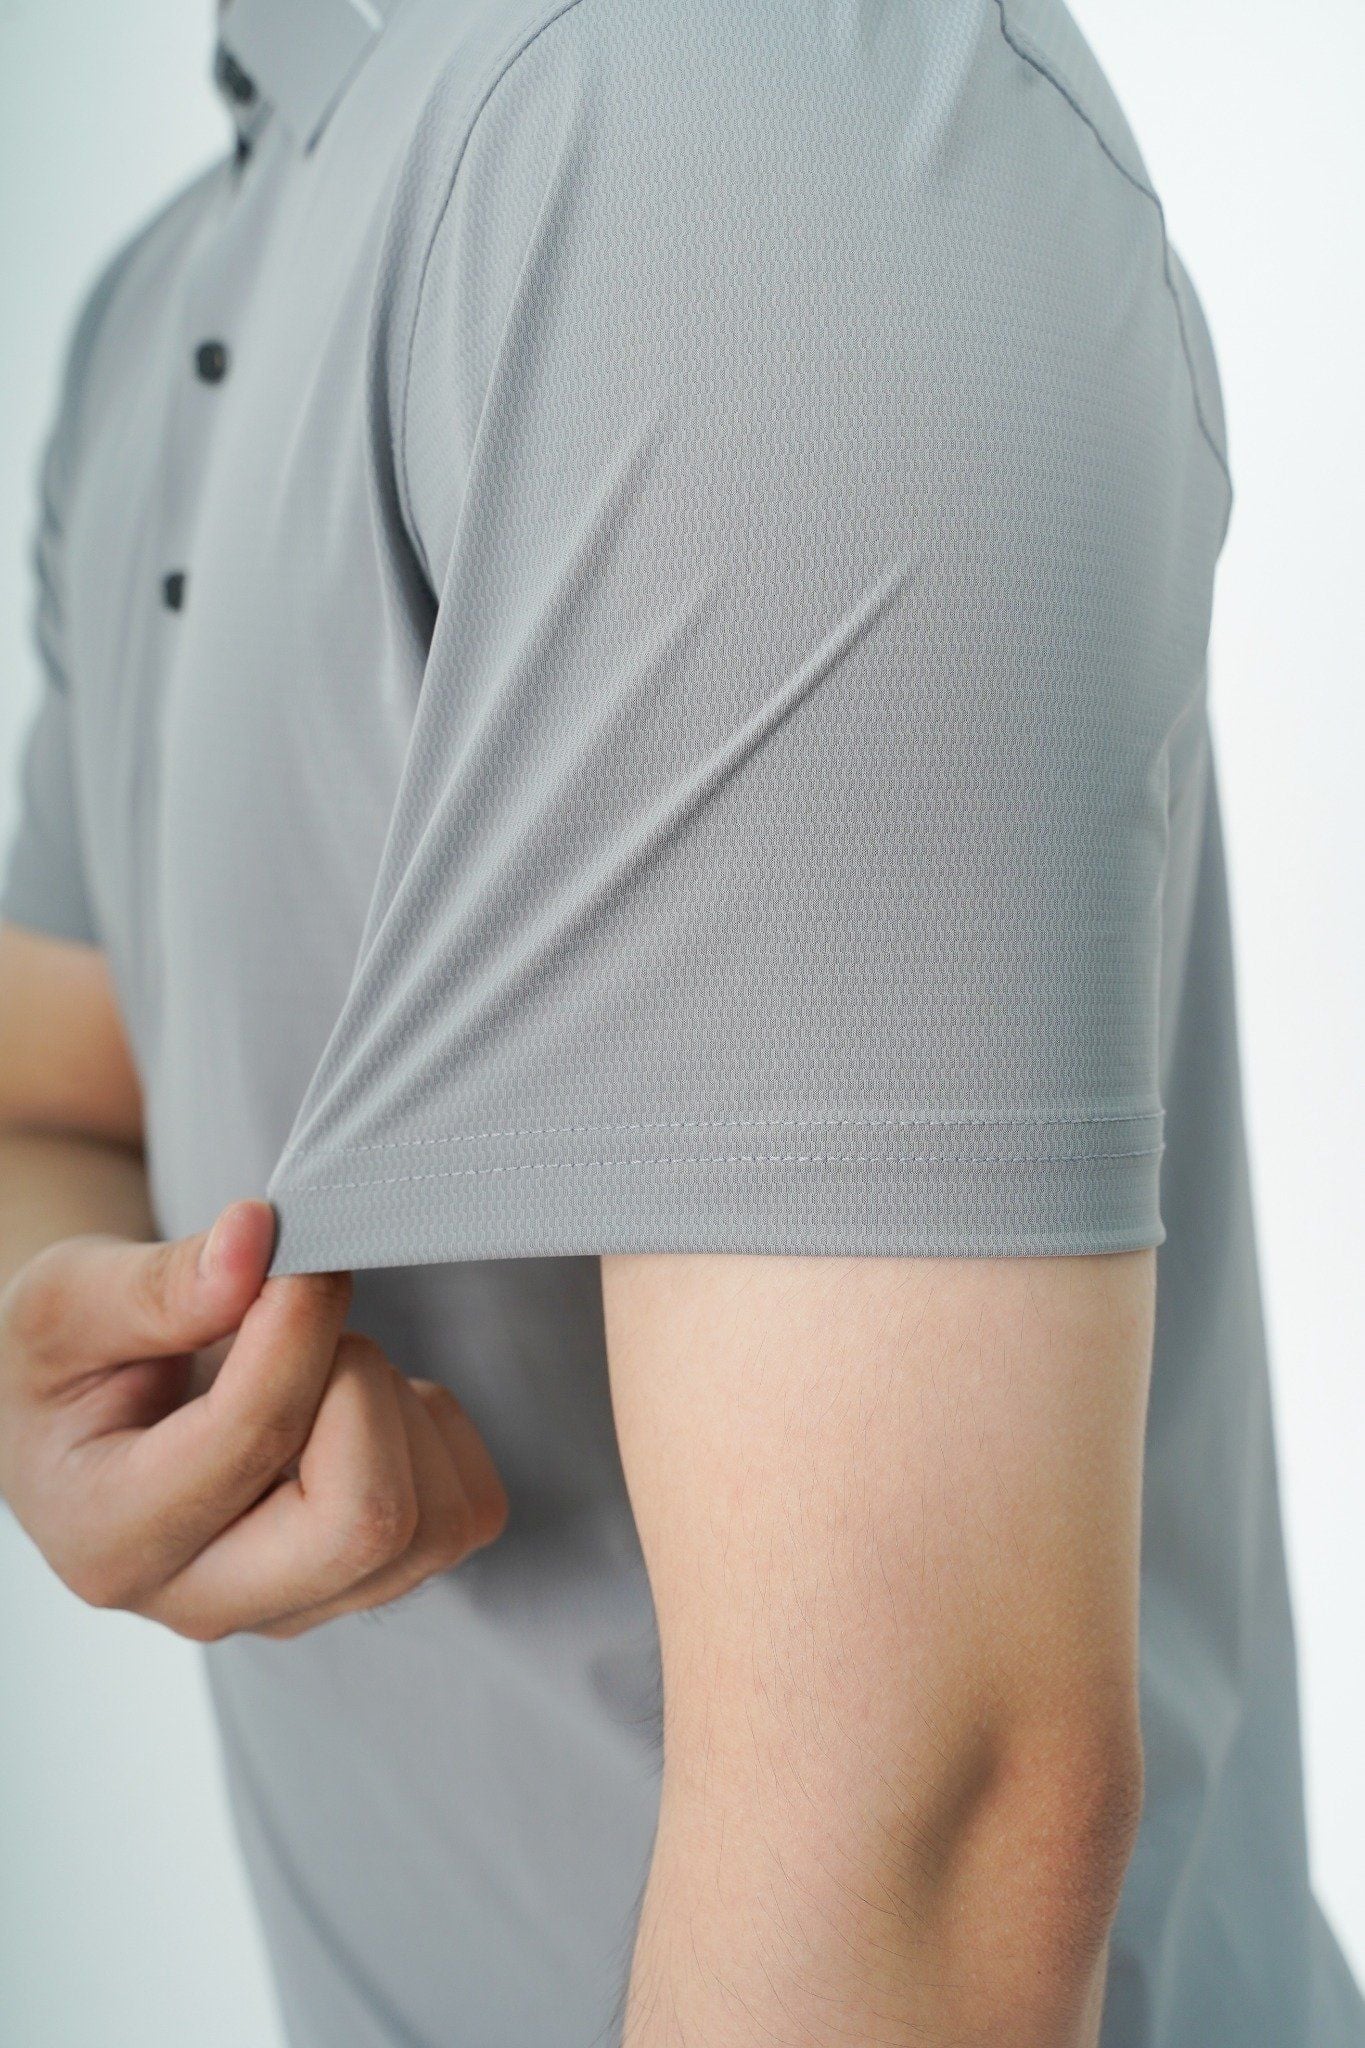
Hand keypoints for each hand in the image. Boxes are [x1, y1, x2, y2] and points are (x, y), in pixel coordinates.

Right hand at [0, 1199, 507, 1639]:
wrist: (92, 1413)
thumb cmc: (75, 1360)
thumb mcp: (67, 1302)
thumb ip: (153, 1284)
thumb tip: (254, 1243)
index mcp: (112, 1536)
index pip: (253, 1440)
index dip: (298, 1325)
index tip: (292, 1259)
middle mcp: (204, 1600)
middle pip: (365, 1523)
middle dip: (361, 1388)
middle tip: (308, 1326)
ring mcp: (295, 1605)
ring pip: (431, 1522)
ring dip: (399, 1409)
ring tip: (323, 1365)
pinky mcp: (366, 1585)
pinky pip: (467, 1514)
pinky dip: (437, 1436)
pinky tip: (363, 1406)